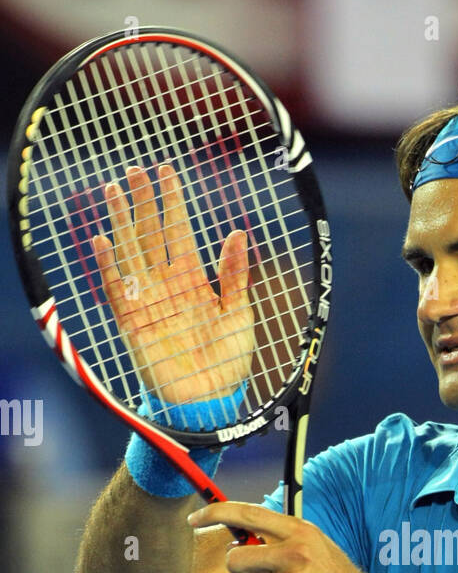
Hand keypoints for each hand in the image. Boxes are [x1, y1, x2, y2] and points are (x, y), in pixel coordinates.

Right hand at [92, 164, 254, 404]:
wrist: (212, 401)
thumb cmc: (228, 361)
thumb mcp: (240, 314)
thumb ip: (234, 276)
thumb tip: (238, 234)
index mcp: (192, 281)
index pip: (179, 233)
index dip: (172, 203)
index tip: (167, 172)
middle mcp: (167, 287)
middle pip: (150, 236)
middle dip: (142, 204)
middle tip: (134, 171)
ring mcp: (148, 303)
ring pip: (131, 254)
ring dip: (121, 223)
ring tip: (113, 191)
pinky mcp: (134, 324)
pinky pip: (118, 291)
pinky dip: (109, 268)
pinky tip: (102, 242)